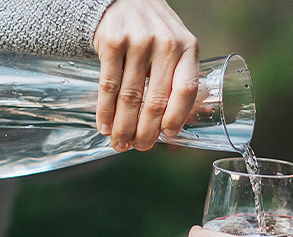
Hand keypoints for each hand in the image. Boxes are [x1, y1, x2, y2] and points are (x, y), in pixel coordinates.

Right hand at [93, 0, 198, 152]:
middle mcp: (165, 43)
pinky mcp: (112, 42)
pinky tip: (105, 126)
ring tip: (120, 143)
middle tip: (139, 147)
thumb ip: (177, 79)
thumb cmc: (154, 33)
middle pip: (156, 100)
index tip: (167, 136)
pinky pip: (108, 86)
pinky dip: (105, 111)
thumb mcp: (176, 48)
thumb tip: (171, 130)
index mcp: (188, 47)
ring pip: (130, 97)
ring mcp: (138, 41)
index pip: (186, 90)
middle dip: (145, 131)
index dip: (176, 118)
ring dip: (123, 127)